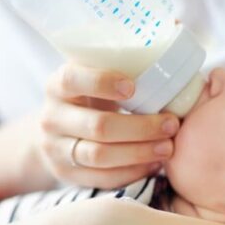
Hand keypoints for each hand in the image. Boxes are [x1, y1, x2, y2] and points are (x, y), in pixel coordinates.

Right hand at [38, 62, 179, 187]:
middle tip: (172, 125)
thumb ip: (122, 67)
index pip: (72, 80)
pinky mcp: (65, 174)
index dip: (103, 82)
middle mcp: (51, 117)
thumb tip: (173, 46)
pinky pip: (102, 178)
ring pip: (100, 156)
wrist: (58, 133)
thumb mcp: (93, 79)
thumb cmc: (90, 98)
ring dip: (139, 153)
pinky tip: (153, 165)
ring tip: (167, 148)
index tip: (133, 87)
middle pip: (98, 126)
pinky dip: (131, 172)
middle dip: (140, 127)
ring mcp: (55, 149)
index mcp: (57, 86)